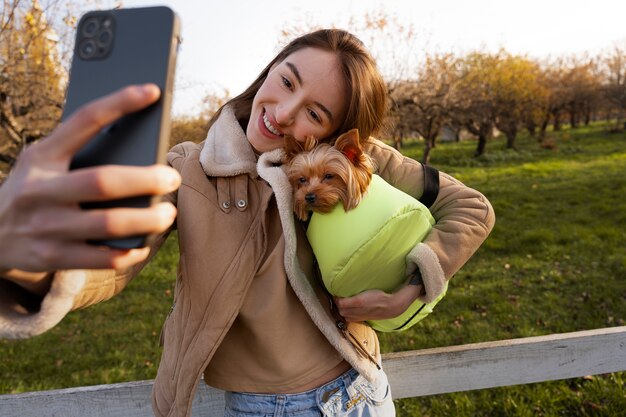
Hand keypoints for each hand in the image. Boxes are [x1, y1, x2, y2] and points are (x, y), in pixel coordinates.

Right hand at [0, 84, 180, 272]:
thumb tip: (139, 146)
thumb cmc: (33, 190)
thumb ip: (77, 152)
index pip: (84, 120)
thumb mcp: (42, 163)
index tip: (153, 91)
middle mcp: (41, 190)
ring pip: (109, 224)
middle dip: (146, 180)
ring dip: (148, 220)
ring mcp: (45, 226)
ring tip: (167, 214)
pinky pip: (102, 258)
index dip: (120, 103)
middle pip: (104, 182)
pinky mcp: (51, 257)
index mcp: (42, 156)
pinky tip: (143, 244)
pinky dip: (129, 252)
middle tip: (172, 177)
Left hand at [334, 284, 423, 321]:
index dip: (335, 297)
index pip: (340, 302)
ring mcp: (359, 316)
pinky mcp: (362, 319)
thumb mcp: (369, 290)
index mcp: (359, 302)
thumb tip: (355, 287)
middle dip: (336, 303)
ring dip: (340, 309)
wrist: (391, 307)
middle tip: (336, 295)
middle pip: (340, 309)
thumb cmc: (380, 296)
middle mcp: (357, 310)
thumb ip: (361, 289)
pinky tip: (347, 309)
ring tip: (341, 302)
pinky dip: (346, 314)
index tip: (334, 291)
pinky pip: (349, 319)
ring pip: (343, 315)